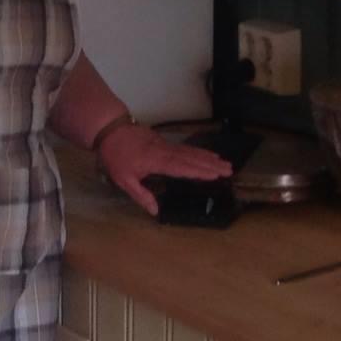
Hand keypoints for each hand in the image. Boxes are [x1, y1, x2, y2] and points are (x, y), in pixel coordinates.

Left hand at [98, 126, 231, 215]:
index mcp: (155, 161)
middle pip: (191, 158)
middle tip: (229, 170)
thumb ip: (140, 195)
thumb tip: (155, 210)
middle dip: (211, 164)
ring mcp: (166, 145)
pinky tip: (208, 155)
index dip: (197, 171)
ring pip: (191, 152)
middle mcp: (164, 151)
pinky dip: (199, 151)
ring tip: (225, 163)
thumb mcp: (123, 179)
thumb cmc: (115, 156)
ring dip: (209, 158)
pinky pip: (186, 148)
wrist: (111, 130)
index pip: (180, 167)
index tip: (213, 175)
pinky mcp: (165, 142)